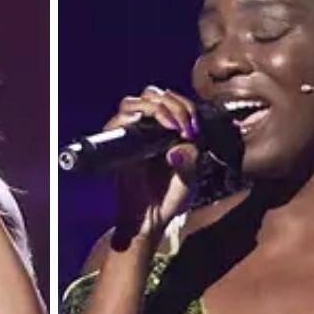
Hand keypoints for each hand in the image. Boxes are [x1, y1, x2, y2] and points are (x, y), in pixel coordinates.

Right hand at [106, 86, 203, 246]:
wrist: (150, 220)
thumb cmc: (168, 199)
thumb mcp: (190, 177)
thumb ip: (191, 158)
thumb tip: (183, 140)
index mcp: (166, 131)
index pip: (172, 101)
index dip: (185, 106)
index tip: (194, 128)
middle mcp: (146, 128)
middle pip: (153, 94)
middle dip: (174, 103)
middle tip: (186, 126)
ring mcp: (131, 134)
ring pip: (136, 101)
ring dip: (159, 106)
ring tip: (174, 126)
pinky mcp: (119, 144)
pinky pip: (120, 119)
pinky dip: (141, 116)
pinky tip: (162, 128)